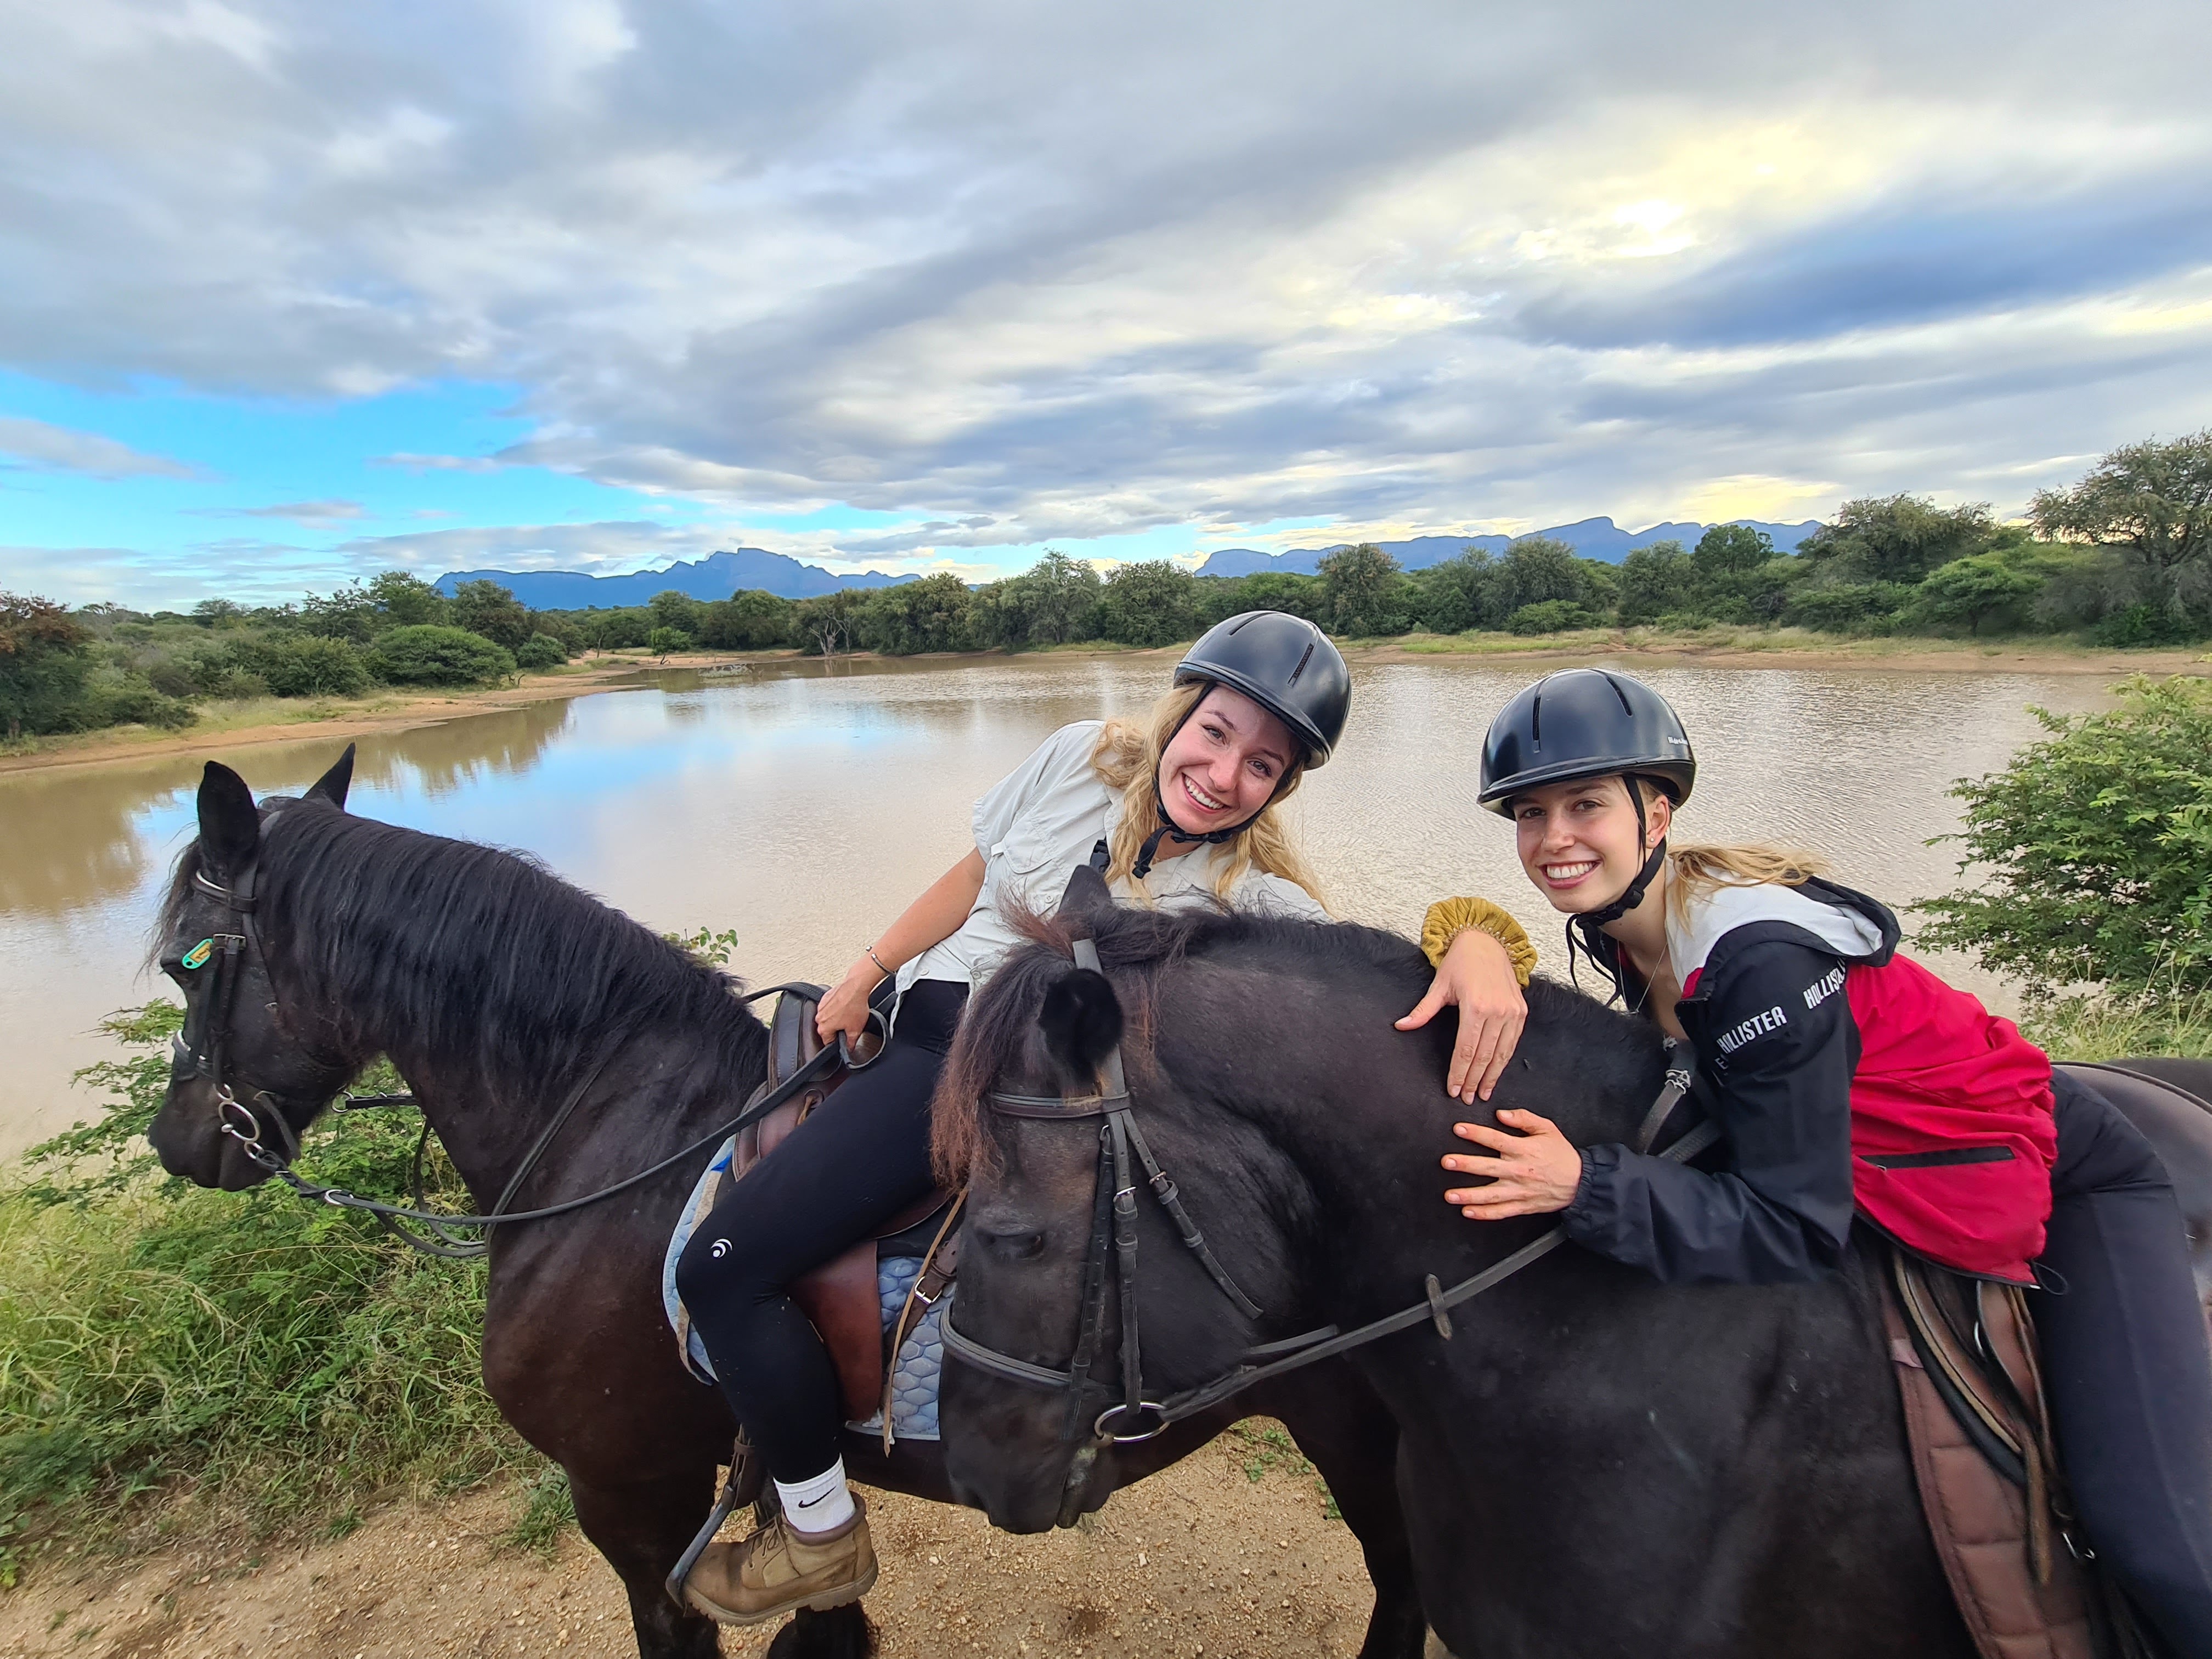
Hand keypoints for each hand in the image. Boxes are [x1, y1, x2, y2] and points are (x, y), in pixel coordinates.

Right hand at [815, 961, 883, 1046]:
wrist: (856, 987)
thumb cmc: (854, 1005)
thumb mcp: (856, 1030)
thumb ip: (851, 1042)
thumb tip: (849, 1047)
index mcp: (824, 1028)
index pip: (828, 1042)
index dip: (838, 1042)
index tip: (845, 1039)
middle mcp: (819, 1017)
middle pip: (827, 1030)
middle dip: (838, 1030)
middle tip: (849, 1025)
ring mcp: (821, 1006)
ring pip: (828, 1018)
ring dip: (836, 1018)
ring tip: (849, 1014)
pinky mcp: (825, 998)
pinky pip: (829, 1007)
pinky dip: (836, 1008)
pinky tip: (846, 1007)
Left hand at [1395, 928, 1527, 1102]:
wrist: (1487, 942)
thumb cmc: (1460, 963)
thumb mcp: (1439, 985)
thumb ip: (1422, 1010)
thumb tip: (1401, 1026)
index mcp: (1475, 1006)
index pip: (1466, 1049)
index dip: (1458, 1072)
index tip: (1452, 1089)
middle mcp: (1497, 1011)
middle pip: (1484, 1056)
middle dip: (1473, 1081)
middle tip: (1464, 1098)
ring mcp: (1512, 1012)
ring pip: (1501, 1054)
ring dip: (1491, 1077)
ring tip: (1482, 1094)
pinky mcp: (1521, 1012)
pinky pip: (1513, 1043)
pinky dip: (1504, 1062)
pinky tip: (1496, 1074)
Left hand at [1442, 1108, 1583, 1219]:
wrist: (1580, 1182)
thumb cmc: (1562, 1155)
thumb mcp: (1547, 1129)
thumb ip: (1524, 1118)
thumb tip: (1502, 1114)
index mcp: (1524, 1150)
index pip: (1495, 1140)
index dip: (1476, 1133)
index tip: (1459, 1129)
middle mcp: (1519, 1171)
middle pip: (1488, 1167)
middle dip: (1466, 1164)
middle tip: (1447, 1162)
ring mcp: (1519, 1191)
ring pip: (1490, 1194)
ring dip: (1469, 1195)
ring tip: (1450, 1195)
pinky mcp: (1522, 1206)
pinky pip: (1501, 1212)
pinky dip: (1484, 1214)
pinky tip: (1467, 1212)